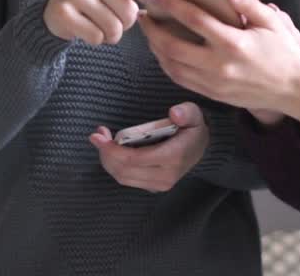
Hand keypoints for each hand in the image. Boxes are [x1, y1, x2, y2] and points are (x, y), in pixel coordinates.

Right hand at [43, 0, 137, 44]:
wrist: (59, 9)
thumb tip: (161, 1)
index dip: (146, 1)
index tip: (143, 4)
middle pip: (129, 13)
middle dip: (125, 23)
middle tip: (113, 17)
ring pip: (113, 28)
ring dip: (111, 34)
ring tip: (99, 24)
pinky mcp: (63, 12)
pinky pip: (96, 37)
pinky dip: (95, 39)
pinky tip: (86, 28)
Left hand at [89, 102, 209, 191]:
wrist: (201, 148)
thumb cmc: (193, 129)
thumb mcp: (194, 115)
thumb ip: (185, 112)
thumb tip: (174, 114)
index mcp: (174, 157)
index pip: (135, 159)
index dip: (113, 150)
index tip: (99, 136)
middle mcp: (165, 176)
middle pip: (124, 171)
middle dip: (106, 153)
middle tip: (97, 135)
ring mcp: (159, 184)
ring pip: (123, 177)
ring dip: (108, 160)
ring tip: (102, 141)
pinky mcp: (153, 186)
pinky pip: (127, 179)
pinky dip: (114, 166)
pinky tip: (111, 151)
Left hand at [140, 0, 299, 128]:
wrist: (293, 89)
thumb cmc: (283, 52)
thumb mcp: (272, 22)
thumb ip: (249, 3)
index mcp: (234, 43)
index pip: (193, 19)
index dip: (170, 4)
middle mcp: (220, 66)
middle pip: (172, 47)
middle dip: (152, 29)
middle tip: (143, 14)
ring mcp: (214, 83)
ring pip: (171, 66)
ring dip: (155, 48)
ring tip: (150, 31)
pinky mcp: (212, 95)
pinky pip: (180, 79)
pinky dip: (166, 64)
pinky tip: (163, 51)